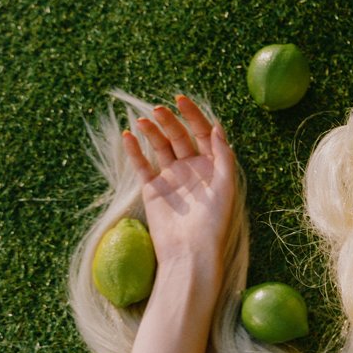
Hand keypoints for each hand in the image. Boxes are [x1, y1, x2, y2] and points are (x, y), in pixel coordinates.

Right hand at [122, 95, 236, 278]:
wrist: (189, 253)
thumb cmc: (213, 223)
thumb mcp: (225, 187)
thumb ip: (223, 156)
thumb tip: (217, 127)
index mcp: (212, 167)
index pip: (202, 133)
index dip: (193, 115)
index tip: (180, 100)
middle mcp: (192, 169)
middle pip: (180, 137)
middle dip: (170, 121)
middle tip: (157, 109)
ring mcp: (172, 178)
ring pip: (160, 147)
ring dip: (152, 132)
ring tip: (141, 121)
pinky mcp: (153, 189)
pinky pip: (142, 165)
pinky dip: (134, 151)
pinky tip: (127, 136)